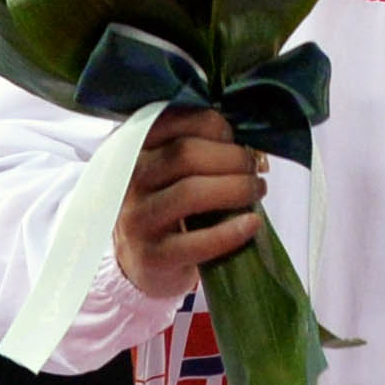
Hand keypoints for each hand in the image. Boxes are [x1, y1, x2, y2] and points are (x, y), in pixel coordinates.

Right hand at [113, 109, 263, 299]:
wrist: (144, 262)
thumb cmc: (170, 206)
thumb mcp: (172, 171)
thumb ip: (197, 149)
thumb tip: (247, 144)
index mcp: (133, 151)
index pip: (169, 122)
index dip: (210, 124)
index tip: (232, 137)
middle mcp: (128, 181)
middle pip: (185, 154)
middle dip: (232, 157)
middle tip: (254, 168)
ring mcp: (136, 219)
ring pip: (191, 192)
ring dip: (236, 188)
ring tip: (257, 190)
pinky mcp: (151, 255)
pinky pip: (196, 241)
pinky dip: (231, 231)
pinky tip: (252, 223)